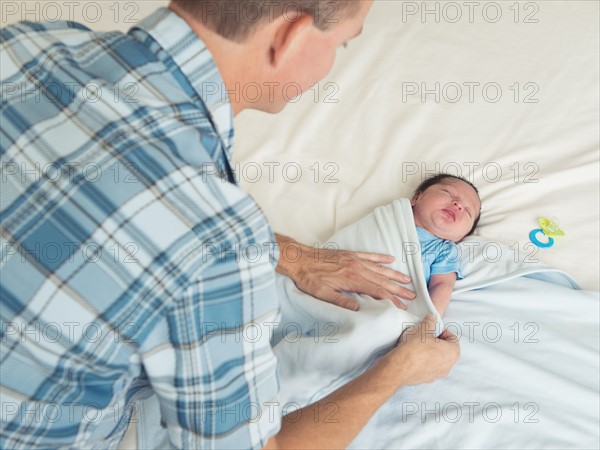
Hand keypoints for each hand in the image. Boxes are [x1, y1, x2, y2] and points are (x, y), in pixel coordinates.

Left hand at [275, 234, 415, 310]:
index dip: (391, 299)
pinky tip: (391, 258)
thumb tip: (358, 309)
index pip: (377, 291)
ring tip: (407, 280)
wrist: (298, 258)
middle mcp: (357, 268)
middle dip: (398, 289)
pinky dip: (381, 257)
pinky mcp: (350, 254)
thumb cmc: (309, 278)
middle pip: (382, 280)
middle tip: (412, 295)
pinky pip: (370, 255)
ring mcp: (355, 259)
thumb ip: (341, 301)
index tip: (402, 306)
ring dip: (394, 274)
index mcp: (352, 279)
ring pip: (380, 267)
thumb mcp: (322, 294)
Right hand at [387, 315, 459, 385]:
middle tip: (425, 335)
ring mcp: (437, 374)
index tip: (432, 329)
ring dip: (430, 352)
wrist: (400, 366)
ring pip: (437, 359)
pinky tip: (413, 355)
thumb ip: (429, 322)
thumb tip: (431, 319)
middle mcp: (448, 366)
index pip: (453, 338)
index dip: (442, 330)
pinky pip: (427, 367)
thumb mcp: (423, 328)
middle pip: (445, 349)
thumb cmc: (415, 348)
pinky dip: (423, 361)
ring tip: (417, 345)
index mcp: (453, 352)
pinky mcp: (426, 379)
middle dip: (436, 342)